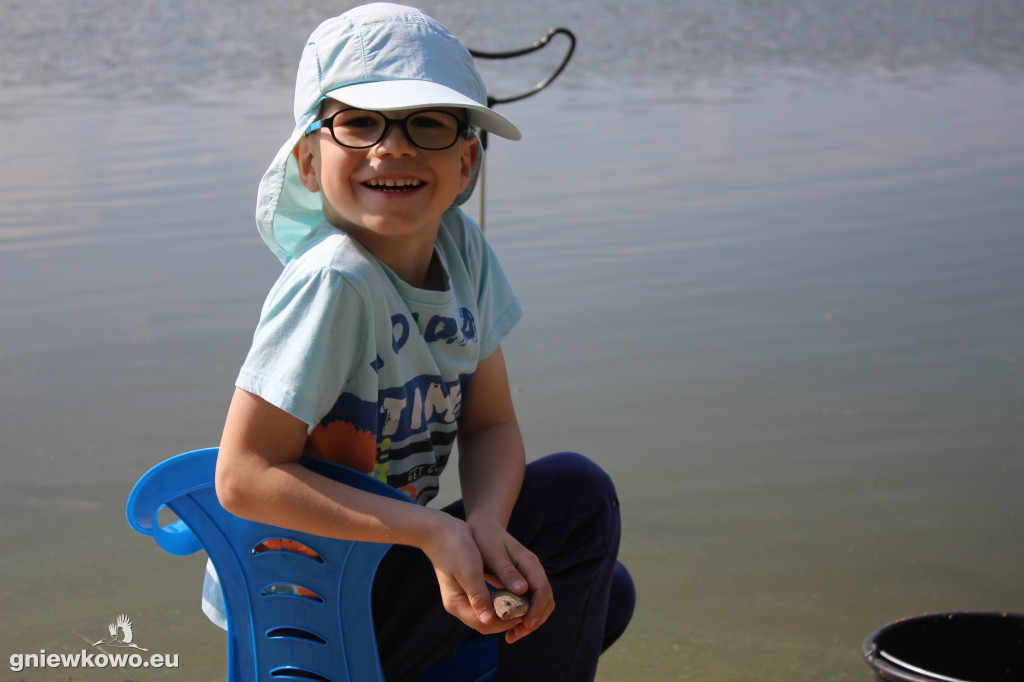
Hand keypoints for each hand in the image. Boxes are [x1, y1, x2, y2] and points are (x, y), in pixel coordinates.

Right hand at [417, 513, 519, 634]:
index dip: (505, 622)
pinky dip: (500, 602)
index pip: (484, 624)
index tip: (524, 613)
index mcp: (456, 604)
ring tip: (523, 603)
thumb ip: (479, 595)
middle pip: (486, 623)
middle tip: (527, 610)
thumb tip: (489, 620)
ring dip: (505, 612)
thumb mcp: (469, 571)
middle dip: (507, 620)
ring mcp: (463, 597)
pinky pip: (487, 602)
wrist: (440, 530)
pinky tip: (512, 594)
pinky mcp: (468, 589)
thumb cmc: (454, 548)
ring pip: (488, 614)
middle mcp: (459, 605)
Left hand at [468, 518, 554, 643]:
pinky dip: (523, 616)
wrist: (484, 527)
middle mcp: (533, 571)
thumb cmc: (485, 539)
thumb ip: (507, 571)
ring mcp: (530, 577)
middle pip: (546, 600)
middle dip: (535, 620)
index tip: (526, 624)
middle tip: (516, 635)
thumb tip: (523, 590)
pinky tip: (510, 625)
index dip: (536, 609)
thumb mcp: (493, 554)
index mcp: (529, 563)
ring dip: (530, 621)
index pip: (542, 589)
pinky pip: (530, 602)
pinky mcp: (522, 582)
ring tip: (512, 635)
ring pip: (540, 604)